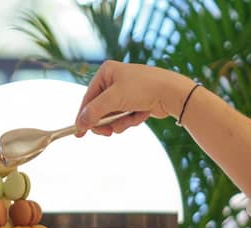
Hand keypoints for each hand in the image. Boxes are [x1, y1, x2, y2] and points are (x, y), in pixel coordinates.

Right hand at [75, 60, 198, 136]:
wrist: (171, 92)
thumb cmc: (143, 88)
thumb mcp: (114, 99)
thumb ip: (94, 112)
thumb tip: (80, 124)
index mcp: (106, 72)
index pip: (88, 98)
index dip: (83, 116)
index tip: (79, 132)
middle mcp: (114, 80)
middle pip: (99, 109)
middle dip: (106, 122)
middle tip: (108, 133)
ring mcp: (125, 91)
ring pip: (112, 116)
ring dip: (121, 122)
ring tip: (130, 121)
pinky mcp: (135, 102)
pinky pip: (125, 117)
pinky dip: (131, 120)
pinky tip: (141, 115)